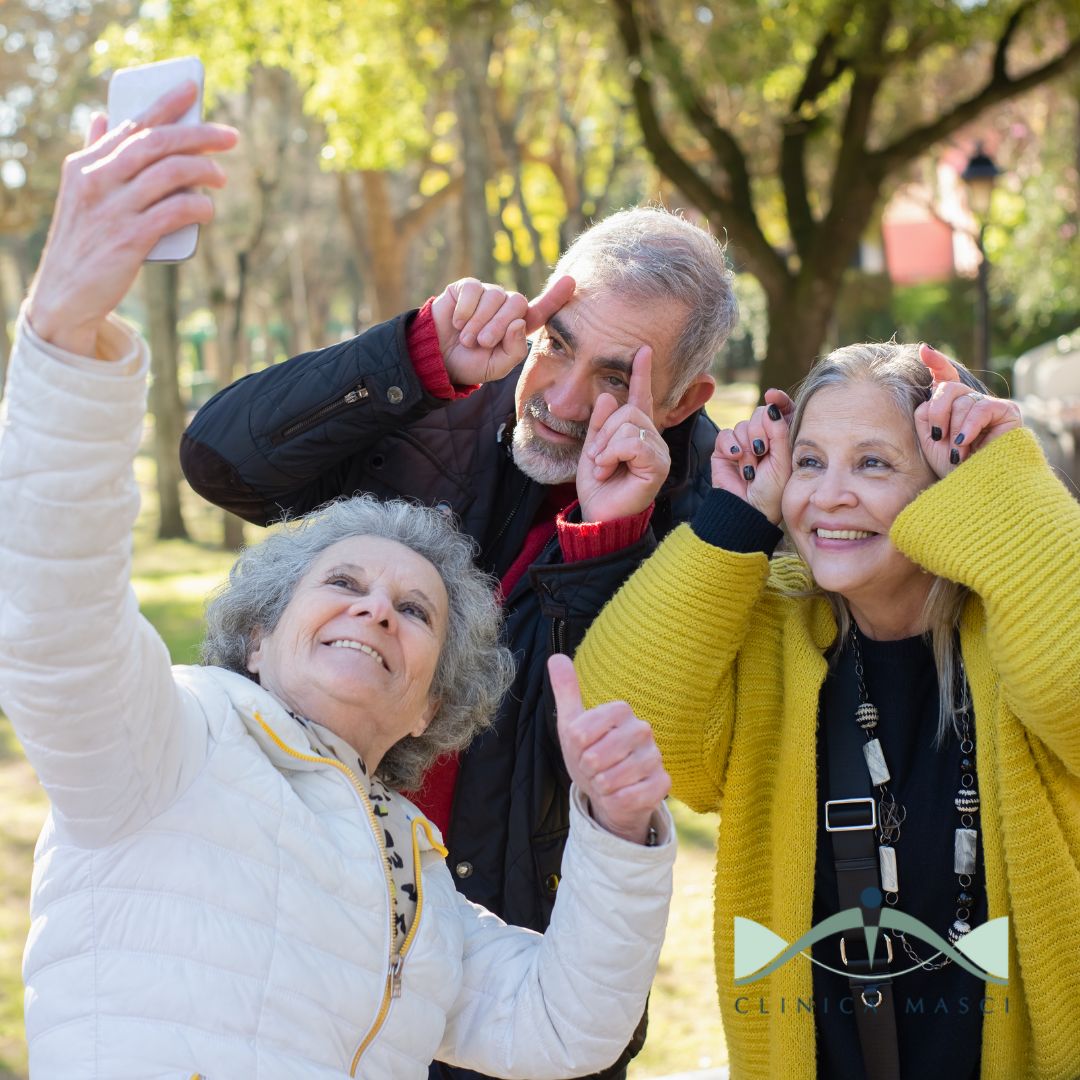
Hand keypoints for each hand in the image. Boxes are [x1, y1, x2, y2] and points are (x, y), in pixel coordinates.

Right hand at [25, 82, 237, 356]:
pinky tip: (208, 209)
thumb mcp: (80, 194)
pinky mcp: (129, 239)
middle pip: (156, 143)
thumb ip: (94, 156)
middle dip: (198, 135)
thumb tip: (100, 117)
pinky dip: (197, 206)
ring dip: (203, 170)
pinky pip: (174, 211)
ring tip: (221, 176)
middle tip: (230, 136)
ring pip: (169, 173)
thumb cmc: (82, 243)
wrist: (65, 294)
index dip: (165, 104)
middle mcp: (97, 180)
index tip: (192, 88)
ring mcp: (113, 209)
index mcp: (85, 164)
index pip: (131, 124)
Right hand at [432, 274, 574, 385]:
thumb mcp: (496, 367)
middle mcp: (506, 307)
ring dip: (479, 322)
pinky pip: (474, 290)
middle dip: (499, 325)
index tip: (570, 281)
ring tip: (467, 338)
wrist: (438, 358)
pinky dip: (465, 310)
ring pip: (495, 297)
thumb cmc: (471, 364)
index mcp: (518, 326)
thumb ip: (514, 350)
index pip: (542, 310)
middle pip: (517, 303)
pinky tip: (457, 322)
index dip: (556, 296)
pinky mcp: (467, 288)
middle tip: (482, 343)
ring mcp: (487, 295)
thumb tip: (519, 322)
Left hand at [548, 654, 669, 845]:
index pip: (580, 732)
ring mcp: (655, 757)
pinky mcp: (662, 783)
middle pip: (595, 757)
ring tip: (605, 781)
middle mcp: (642, 729)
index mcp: (620, 710)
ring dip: (600, 786)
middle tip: (592, 768)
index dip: (574, 748)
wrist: (610, 792)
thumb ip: (566, 691)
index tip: (582, 749)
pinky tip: (618, 795)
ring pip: (611, 779)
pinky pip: (629, 797)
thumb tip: (556, 657)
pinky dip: (615, 801)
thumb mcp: (572, 724)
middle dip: (586, 769)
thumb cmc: (590, 754)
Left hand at [576, 347, 670, 521]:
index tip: (643, 350)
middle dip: (604, 432)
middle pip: (628, 410)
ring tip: (604, 467)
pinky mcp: (658, 465)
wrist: (599, 515)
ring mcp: (658, 451)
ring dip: (606, 447)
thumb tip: (606, 395)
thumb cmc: (598, 486)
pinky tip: (609, 470)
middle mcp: (652, 439)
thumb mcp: (592, 448)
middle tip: (598, 458)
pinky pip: (633, 442)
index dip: (641, 374)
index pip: (640, 398)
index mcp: (636, 433)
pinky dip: (613, 454)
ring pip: (629, 424)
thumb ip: (599, 423)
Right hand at [710, 388, 793, 523]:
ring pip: (742, 425)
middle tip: (762, 451)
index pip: (781, 411)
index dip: (778, 401)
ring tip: (750, 467)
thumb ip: (780, 431)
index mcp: (782, 439)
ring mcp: (742, 444)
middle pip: (759, 414)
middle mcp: (763, 439)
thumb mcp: (783, 460)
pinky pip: (725, 434)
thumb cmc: (771, 491)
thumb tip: (772, 406)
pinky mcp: (724, 450)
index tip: (773, 395)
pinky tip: (737, 459)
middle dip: (760, 431)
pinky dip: (731, 446)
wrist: (747, 509)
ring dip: (746, 446)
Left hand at [914, 345, 1021, 477]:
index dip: (937, 363)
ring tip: (958, 451)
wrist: (972, 486)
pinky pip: (981, 408)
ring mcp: (990, 405)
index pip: (946, 378)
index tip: (924, 350)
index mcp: (952, 407)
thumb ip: (926, 411)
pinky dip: (969, 426)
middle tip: (938, 436)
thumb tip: (934, 385)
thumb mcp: (929, 437)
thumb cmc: (951, 467)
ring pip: (962, 400)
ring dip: (954, 428)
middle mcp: (971, 403)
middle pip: (947, 387)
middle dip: (937, 412)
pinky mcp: (1007, 411)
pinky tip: (965, 442)